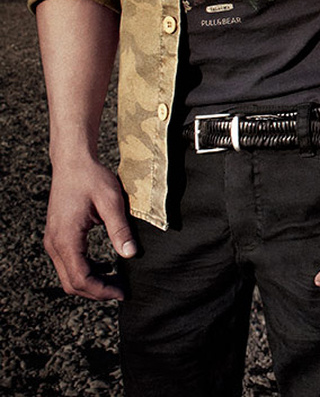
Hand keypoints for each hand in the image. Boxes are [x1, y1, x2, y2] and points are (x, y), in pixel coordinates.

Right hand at [43, 157, 136, 300]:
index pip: (80, 278)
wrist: (73, 162)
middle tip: (122, 291)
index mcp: (66, 238)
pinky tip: (105, 266)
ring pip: (68, 275)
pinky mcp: (58, 237)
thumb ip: (120, 229)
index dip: (101, 290)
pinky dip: (85, 270)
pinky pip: (69, 263)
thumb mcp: (111, 201)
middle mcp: (54, 244)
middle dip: (96, 291)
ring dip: (91, 282)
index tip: (122, 292)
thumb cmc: (92, 178)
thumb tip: (131, 254)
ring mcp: (53, 241)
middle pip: (71, 282)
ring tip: (116, 281)